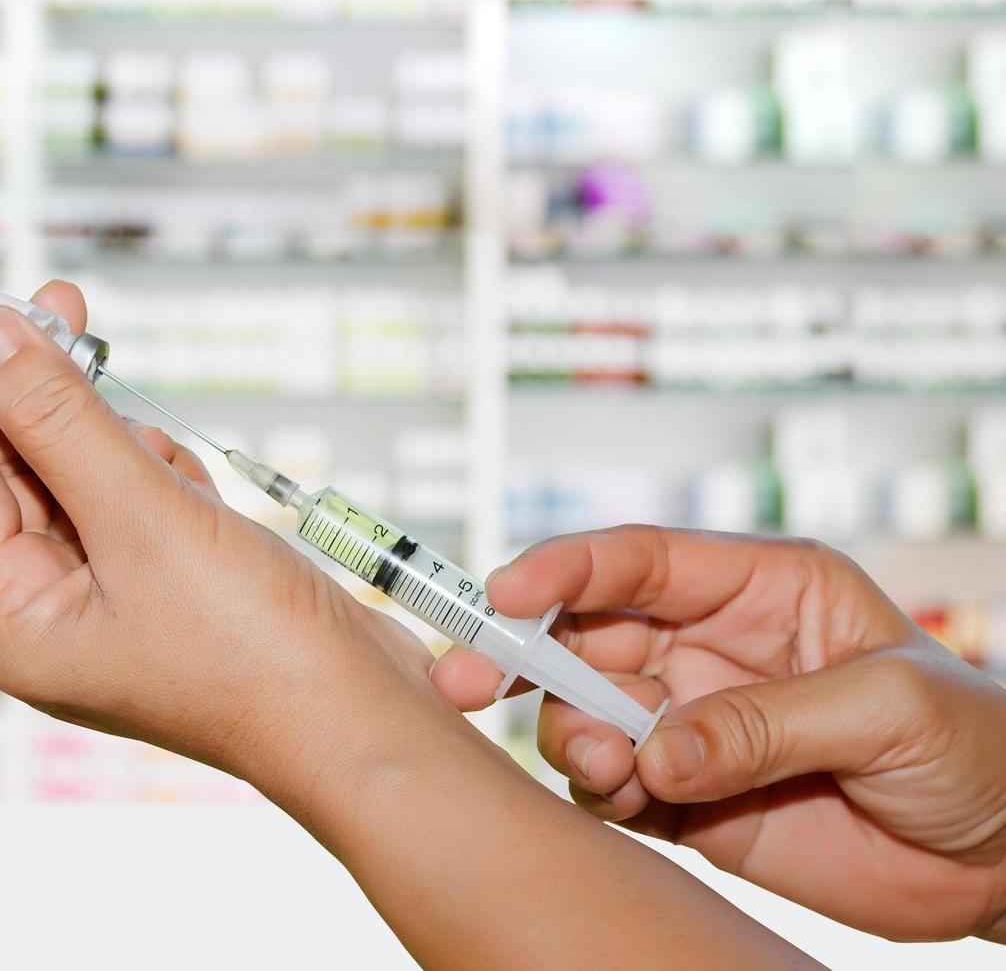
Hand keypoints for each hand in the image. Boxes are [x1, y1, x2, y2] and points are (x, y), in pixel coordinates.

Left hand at [0, 268, 443, 794]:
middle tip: (52, 294)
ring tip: (129, 385)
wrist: (363, 722)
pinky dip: (149, 463)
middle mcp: (48, 611)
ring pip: (74, 474)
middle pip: (8, 466)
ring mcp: (109, 598)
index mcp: (15, 618)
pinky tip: (179, 467)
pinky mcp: (165, 582)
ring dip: (99, 419)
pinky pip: (130, 496)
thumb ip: (61, 424)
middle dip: (30, 379)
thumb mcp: (147, 521)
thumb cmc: (255, 651)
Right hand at [432, 526, 1005, 942]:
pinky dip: (599, 791)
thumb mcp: (889, 709)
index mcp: (760, 589)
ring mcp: (691, 722)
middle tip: (468, 683)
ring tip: (612, 769)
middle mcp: (710, 646)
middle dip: (524, 654)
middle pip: (587, 634)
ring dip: (572, 734)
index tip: (505, 594)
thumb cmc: (977, 748)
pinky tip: (633, 799)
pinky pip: (610, 784)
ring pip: (584, 711)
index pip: (642, 561)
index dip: (567, 568)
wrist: (1003, 860)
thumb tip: (658, 752)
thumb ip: (765, 723)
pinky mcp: (685, 796)